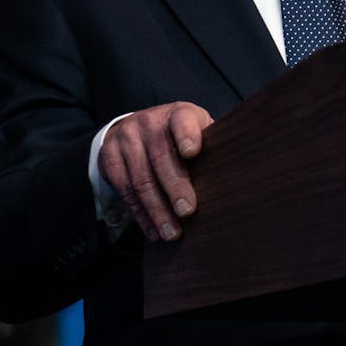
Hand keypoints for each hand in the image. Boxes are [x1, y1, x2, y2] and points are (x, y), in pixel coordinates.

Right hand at [98, 101, 212, 242]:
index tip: (192, 152)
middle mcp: (149, 122)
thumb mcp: (196, 129)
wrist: (136, 127)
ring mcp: (126, 138)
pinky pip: (125, 191)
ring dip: (157, 210)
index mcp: (178, 113)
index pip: (182, 120)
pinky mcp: (109, 157)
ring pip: (141, 179)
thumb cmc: (179, 134)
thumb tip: (236, 174)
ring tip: (172, 232)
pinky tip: (153, 230)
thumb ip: (210, 144)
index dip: (187, 134)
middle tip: (187, 212)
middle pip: (161, 158)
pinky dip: (141, 214)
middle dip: (175, 188)